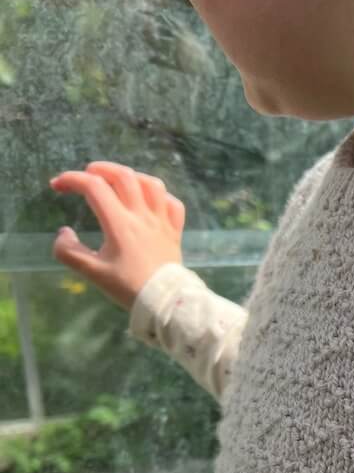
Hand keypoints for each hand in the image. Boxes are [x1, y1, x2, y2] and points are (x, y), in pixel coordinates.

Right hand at [49, 161, 185, 310]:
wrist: (165, 303)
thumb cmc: (129, 288)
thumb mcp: (93, 273)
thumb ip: (70, 252)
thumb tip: (63, 233)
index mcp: (120, 224)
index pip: (94, 187)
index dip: (72, 179)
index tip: (58, 186)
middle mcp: (142, 216)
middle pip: (123, 176)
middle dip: (101, 169)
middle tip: (87, 176)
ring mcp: (162, 222)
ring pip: (151, 184)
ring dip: (132, 177)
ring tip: (119, 183)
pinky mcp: (175, 231)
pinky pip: (173, 204)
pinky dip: (160, 196)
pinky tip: (150, 202)